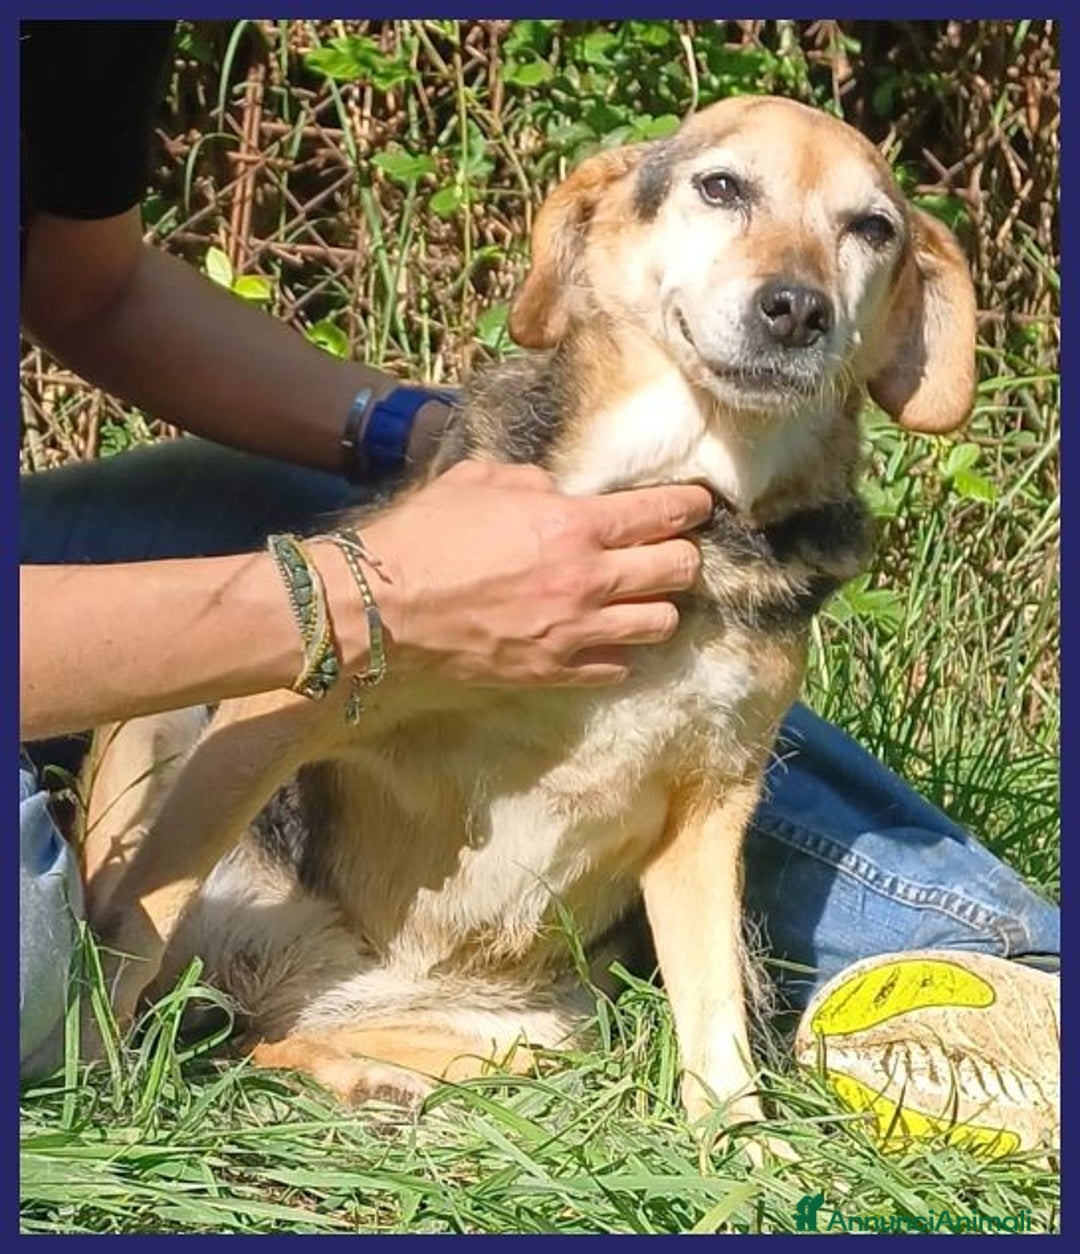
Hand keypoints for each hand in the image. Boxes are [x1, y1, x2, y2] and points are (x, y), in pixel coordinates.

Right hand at [357, 460, 711, 685]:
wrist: (384, 605)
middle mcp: (589, 580)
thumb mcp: (481, 480)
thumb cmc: (428, 534)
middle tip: (673, 552)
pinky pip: (616, 668)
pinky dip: (618, 652)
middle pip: (677, 571)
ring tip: (641, 599)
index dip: (691, 506)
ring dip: (658, 607)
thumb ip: (533, 482)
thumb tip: (555, 493)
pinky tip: (603, 640)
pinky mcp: (554, 672)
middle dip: (683, 557)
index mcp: (575, 525)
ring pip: (661, 624)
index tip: (701, 505)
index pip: (661, 514)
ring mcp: (575, 632)